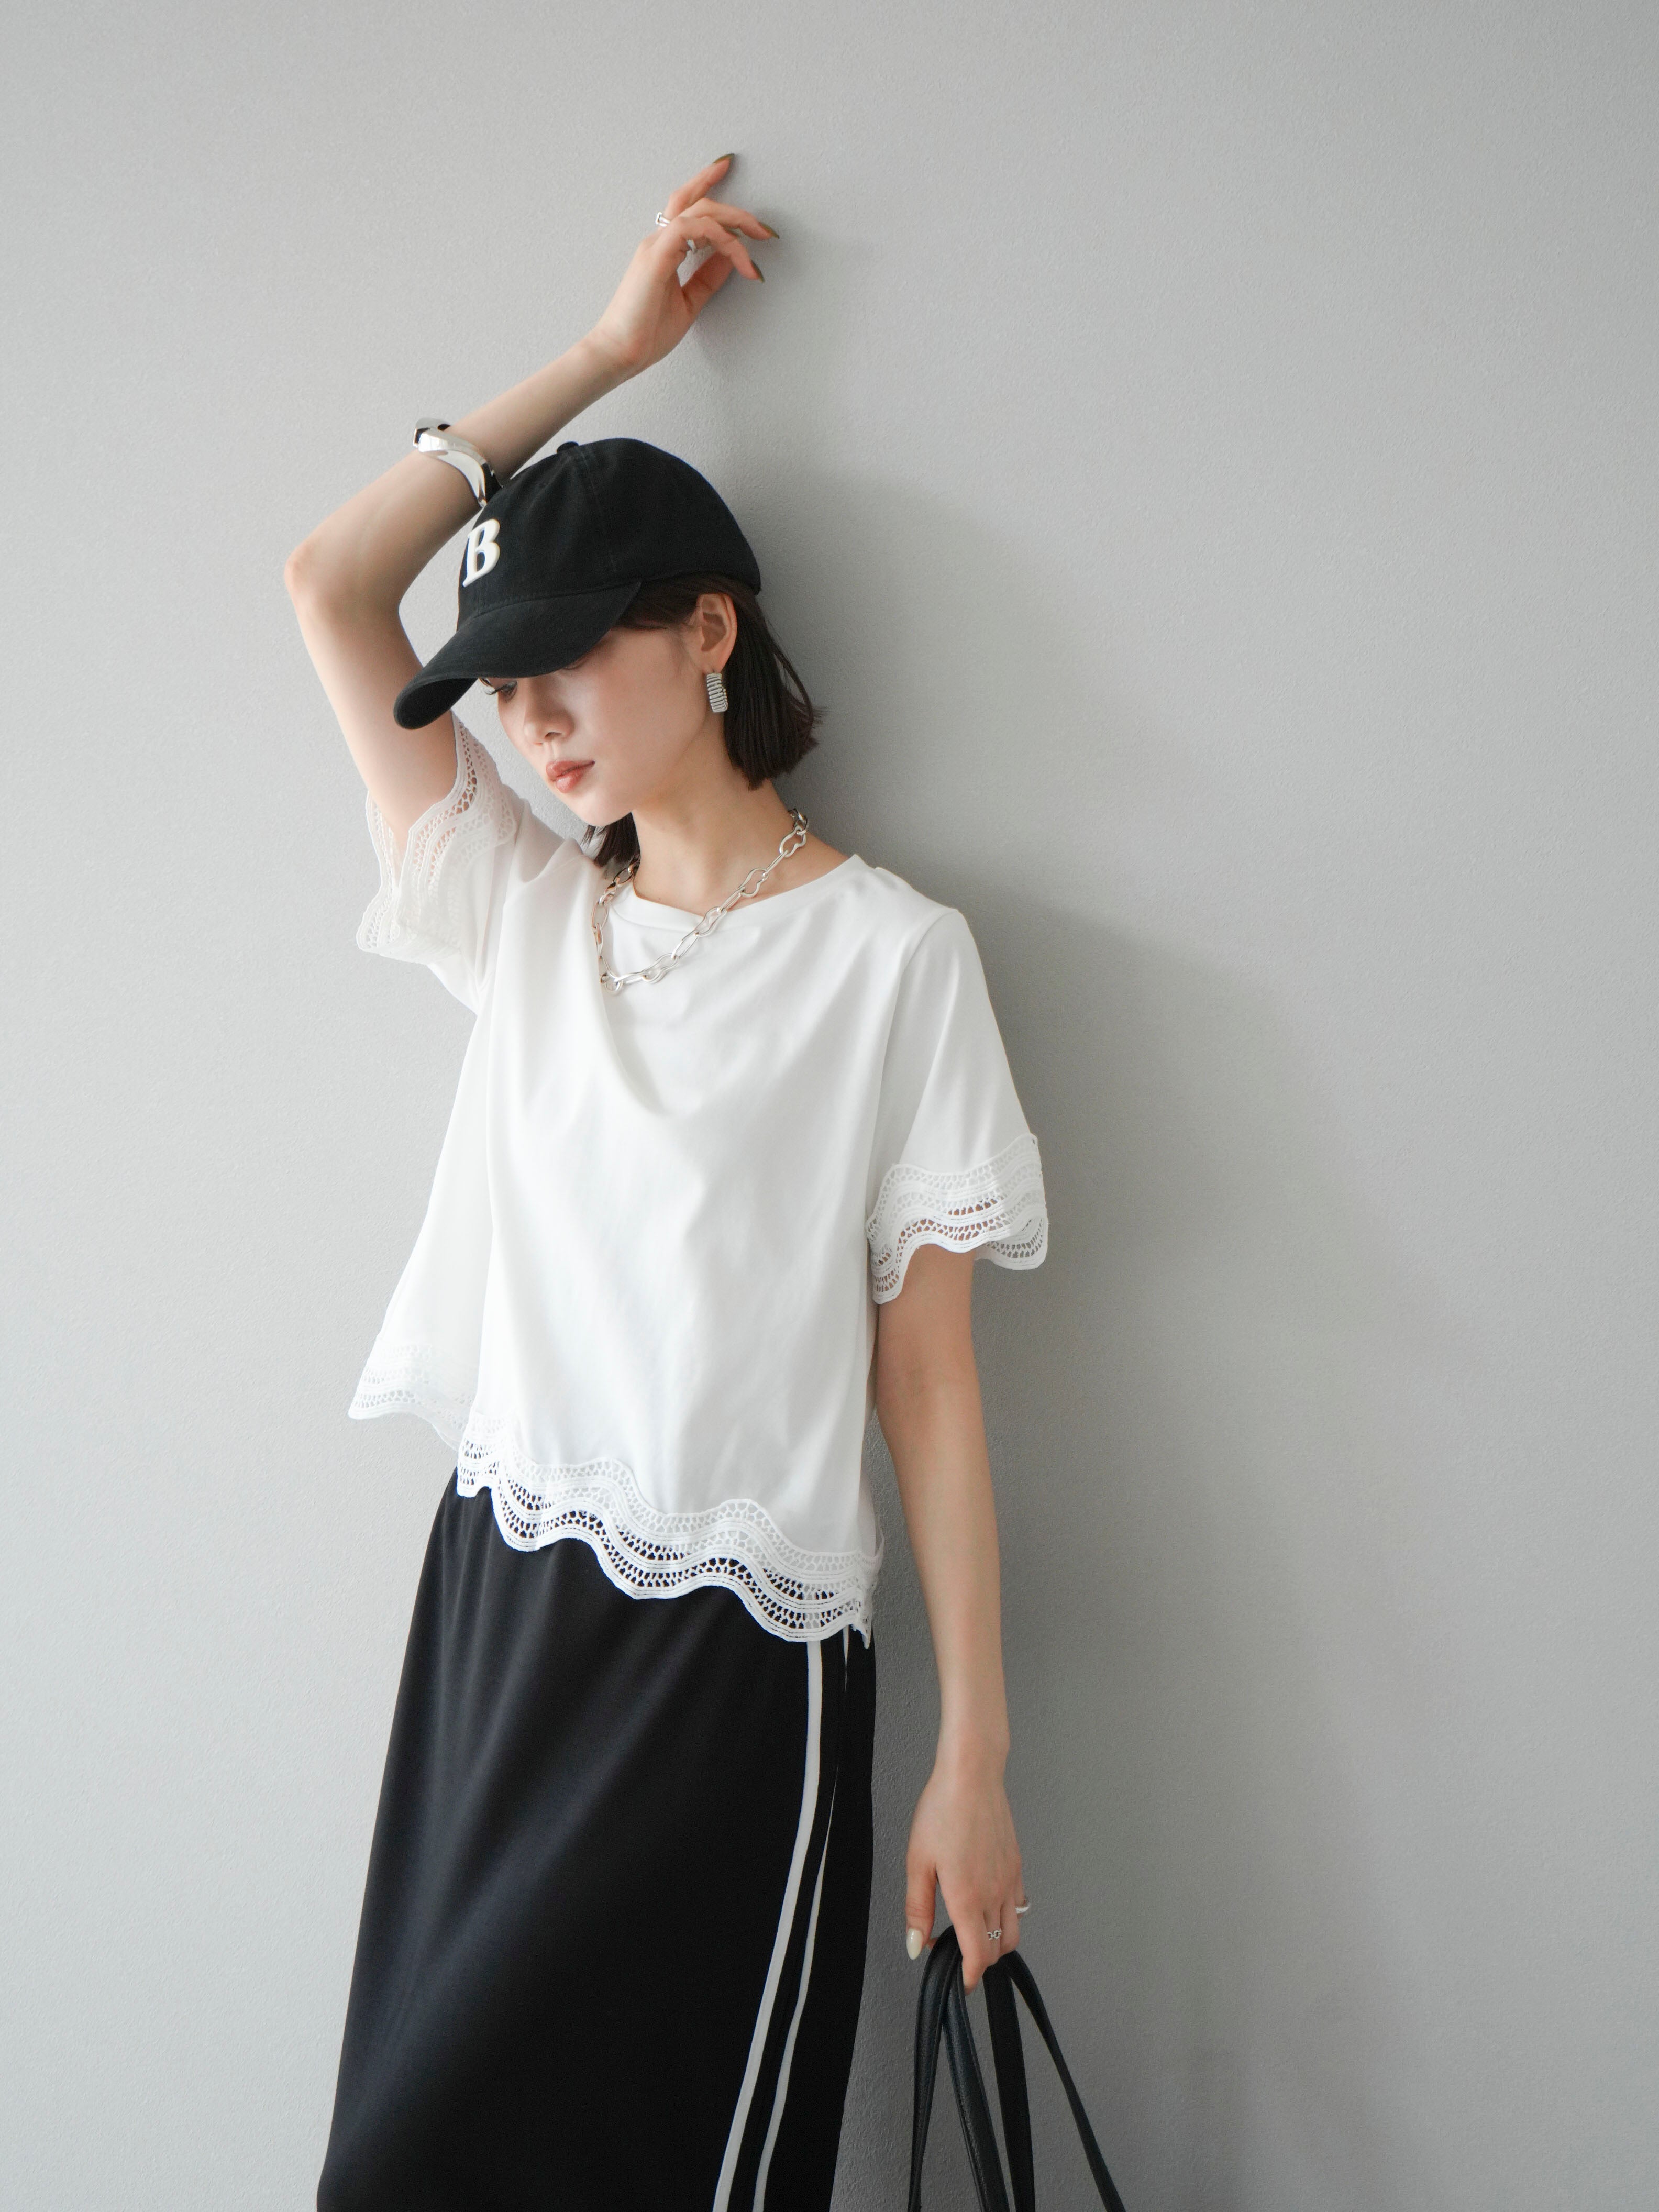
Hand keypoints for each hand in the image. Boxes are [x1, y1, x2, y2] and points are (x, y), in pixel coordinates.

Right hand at [587, 157, 774, 380]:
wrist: (620, 353)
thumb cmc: (647, 333)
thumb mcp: (689, 301)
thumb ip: (707, 278)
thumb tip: (730, 258)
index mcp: (664, 250)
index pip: (687, 207)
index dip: (707, 184)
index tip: (728, 170)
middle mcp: (659, 241)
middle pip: (697, 203)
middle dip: (735, 210)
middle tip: (765, 228)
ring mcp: (656, 246)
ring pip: (699, 212)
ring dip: (733, 222)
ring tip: (758, 240)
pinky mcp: (655, 257)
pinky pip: (691, 229)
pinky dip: (718, 236)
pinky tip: (735, 253)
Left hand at [905, 1746, 1024, 1992]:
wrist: (972, 1775)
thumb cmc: (942, 1810)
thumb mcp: (917, 1861)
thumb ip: (917, 1908)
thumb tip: (916, 1945)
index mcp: (967, 1896)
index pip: (979, 1955)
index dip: (970, 1977)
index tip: (960, 1982)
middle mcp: (994, 1892)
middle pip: (998, 1949)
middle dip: (979, 1961)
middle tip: (955, 1952)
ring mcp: (1009, 1880)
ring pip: (1013, 1931)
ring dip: (995, 1941)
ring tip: (971, 1931)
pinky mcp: (1016, 1866)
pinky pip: (1019, 1905)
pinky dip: (1006, 1917)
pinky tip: (986, 1903)